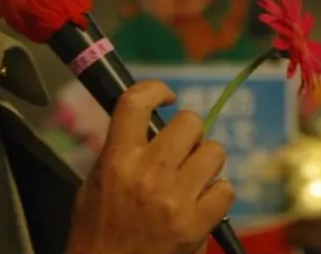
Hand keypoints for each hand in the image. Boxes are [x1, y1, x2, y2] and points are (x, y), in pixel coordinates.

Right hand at [66, 80, 235, 253]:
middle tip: (180, 150)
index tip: (165, 97)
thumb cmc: (96, 231)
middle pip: (190, 122)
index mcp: (118, 159)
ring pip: (214, 151)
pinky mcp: (197, 224)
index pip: (136, 102)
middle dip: (188, 133)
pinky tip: (202, 203)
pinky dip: (218, 194)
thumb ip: (119, 152)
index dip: (156, 89)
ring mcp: (177, 199)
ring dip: (206, 162)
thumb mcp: (94, 184)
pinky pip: (226, 189)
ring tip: (192, 178)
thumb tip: (148, 128)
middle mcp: (149, 173)